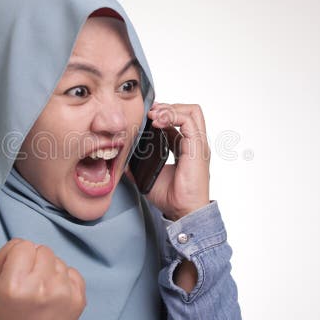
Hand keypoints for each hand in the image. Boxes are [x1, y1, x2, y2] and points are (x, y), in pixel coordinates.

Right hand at [0, 239, 86, 319]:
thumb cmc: (7, 307)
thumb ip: (6, 252)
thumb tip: (26, 243)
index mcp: (15, 284)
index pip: (24, 245)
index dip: (20, 256)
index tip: (19, 271)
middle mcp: (41, 288)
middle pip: (44, 250)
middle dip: (37, 261)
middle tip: (31, 281)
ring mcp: (63, 294)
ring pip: (59, 260)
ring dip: (51, 271)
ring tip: (42, 290)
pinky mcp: (79, 300)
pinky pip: (73, 272)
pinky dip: (65, 280)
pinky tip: (55, 295)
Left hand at [127, 102, 210, 219]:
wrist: (183, 212)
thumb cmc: (171, 197)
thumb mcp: (148, 174)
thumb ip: (137, 163)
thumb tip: (120, 156)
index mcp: (186, 148)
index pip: (179, 121)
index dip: (163, 115)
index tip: (146, 116)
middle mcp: (195, 143)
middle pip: (189, 111)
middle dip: (168, 107)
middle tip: (149, 112)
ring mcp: (198, 144)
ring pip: (192, 111)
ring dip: (170, 108)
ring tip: (153, 115)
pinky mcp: (198, 147)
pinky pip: (189, 121)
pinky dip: (172, 116)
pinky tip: (157, 122)